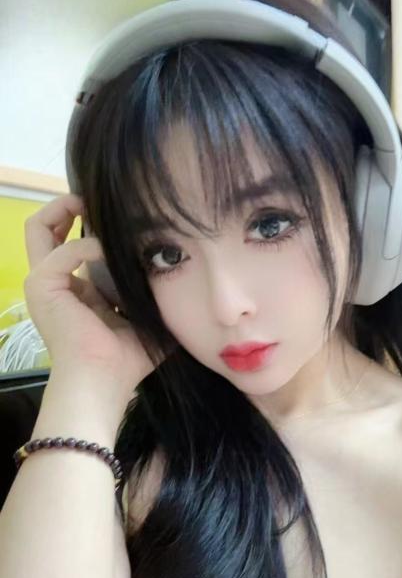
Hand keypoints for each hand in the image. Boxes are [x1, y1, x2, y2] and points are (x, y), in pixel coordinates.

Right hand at [23, 193, 160, 391]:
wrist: (105, 379)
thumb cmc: (126, 359)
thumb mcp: (146, 318)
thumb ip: (155, 295)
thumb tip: (186, 275)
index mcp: (76, 292)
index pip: (72, 245)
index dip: (91, 224)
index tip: (120, 215)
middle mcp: (55, 284)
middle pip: (45, 229)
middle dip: (68, 206)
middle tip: (96, 198)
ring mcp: (44, 284)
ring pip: (39, 228)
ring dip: (66, 209)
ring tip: (93, 204)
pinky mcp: (42, 286)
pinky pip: (64, 251)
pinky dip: (88, 245)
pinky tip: (110, 250)